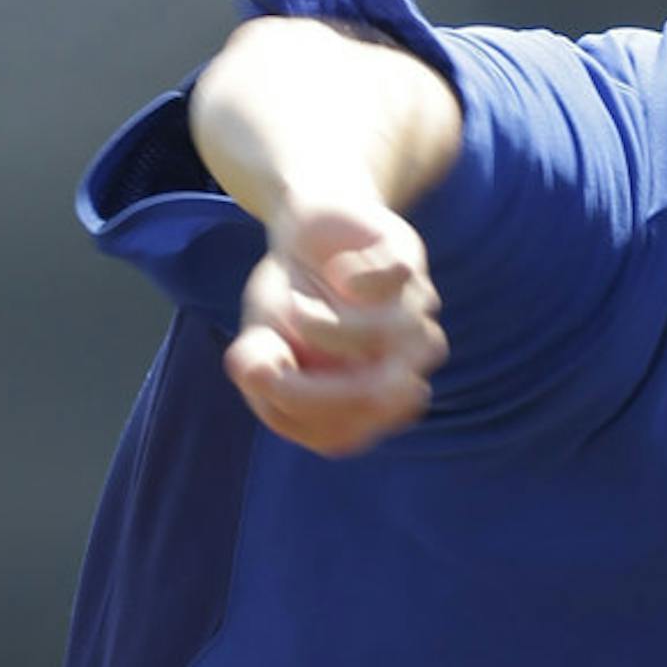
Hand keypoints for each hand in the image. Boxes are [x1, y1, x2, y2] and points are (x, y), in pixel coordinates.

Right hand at [224, 198, 447, 455]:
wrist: (305, 230)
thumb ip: (256, 367)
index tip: (258, 372)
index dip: (301, 409)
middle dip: (323, 380)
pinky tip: (339, 269)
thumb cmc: (287, 298)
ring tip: (298, 312)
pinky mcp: (407, 267)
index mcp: (358, 404)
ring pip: (397, 340)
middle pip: (382, 397)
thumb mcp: (259, 338)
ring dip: (336, 331)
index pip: (343, 435)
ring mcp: (410, 317)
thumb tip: (260, 374)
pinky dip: (355, 277)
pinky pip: (394, 281)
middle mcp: (394, 368)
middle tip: (280, 361)